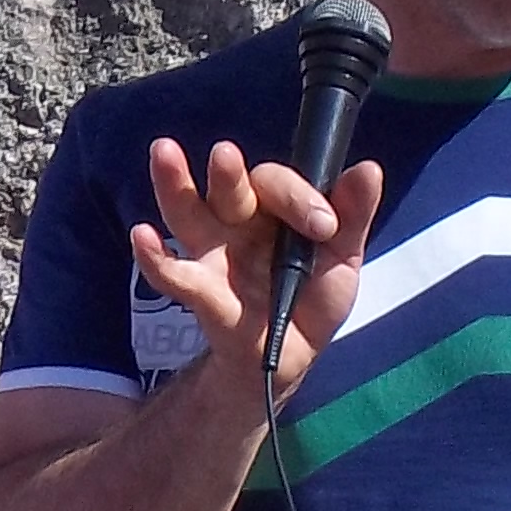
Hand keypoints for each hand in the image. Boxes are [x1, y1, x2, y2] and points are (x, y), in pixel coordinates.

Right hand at [131, 138, 388, 399]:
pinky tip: (141, 236)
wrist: (291, 357)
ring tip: (164, 153)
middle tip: (225, 155)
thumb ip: (352, 215)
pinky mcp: (201, 292)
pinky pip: (171, 272)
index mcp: (273, 209)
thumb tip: (368, 169)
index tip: (325, 226)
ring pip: (187, 212)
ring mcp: (214, 254)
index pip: (276, 185)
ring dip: (173, 183)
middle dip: (226, 172)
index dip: (298, 197)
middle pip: (228, 188)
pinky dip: (153, 256)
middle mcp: (238, 223)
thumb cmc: (311, 298)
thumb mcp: (342, 258)